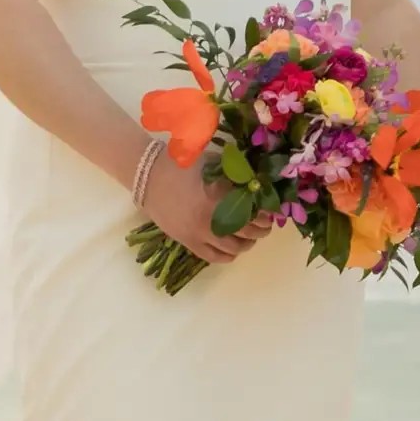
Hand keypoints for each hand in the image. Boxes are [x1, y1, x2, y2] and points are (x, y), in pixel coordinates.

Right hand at [142, 157, 272, 265]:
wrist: (148, 177)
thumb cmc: (181, 165)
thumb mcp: (212, 163)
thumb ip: (235, 174)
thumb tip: (258, 185)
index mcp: (219, 195)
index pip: (254, 211)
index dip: (266, 213)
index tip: (271, 211)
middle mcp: (212, 218)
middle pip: (248, 231)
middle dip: (261, 229)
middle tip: (264, 225)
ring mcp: (199, 233)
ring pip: (234, 248)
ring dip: (247, 244)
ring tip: (250, 237)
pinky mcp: (188, 242)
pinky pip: (214, 257)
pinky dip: (228, 256)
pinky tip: (233, 248)